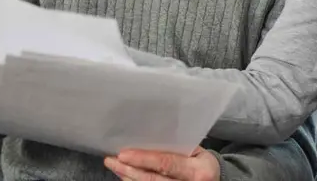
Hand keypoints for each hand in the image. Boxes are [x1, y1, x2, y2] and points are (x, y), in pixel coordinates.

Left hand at [105, 146, 219, 180]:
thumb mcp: (198, 152)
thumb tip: (149, 141)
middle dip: (128, 170)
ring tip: (115, 167)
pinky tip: (126, 177)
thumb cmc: (204, 164)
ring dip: (128, 178)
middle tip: (112, 161)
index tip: (124, 154)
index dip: (143, 159)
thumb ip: (178, 148)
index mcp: (197, 171)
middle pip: (152, 180)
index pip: (166, 164)